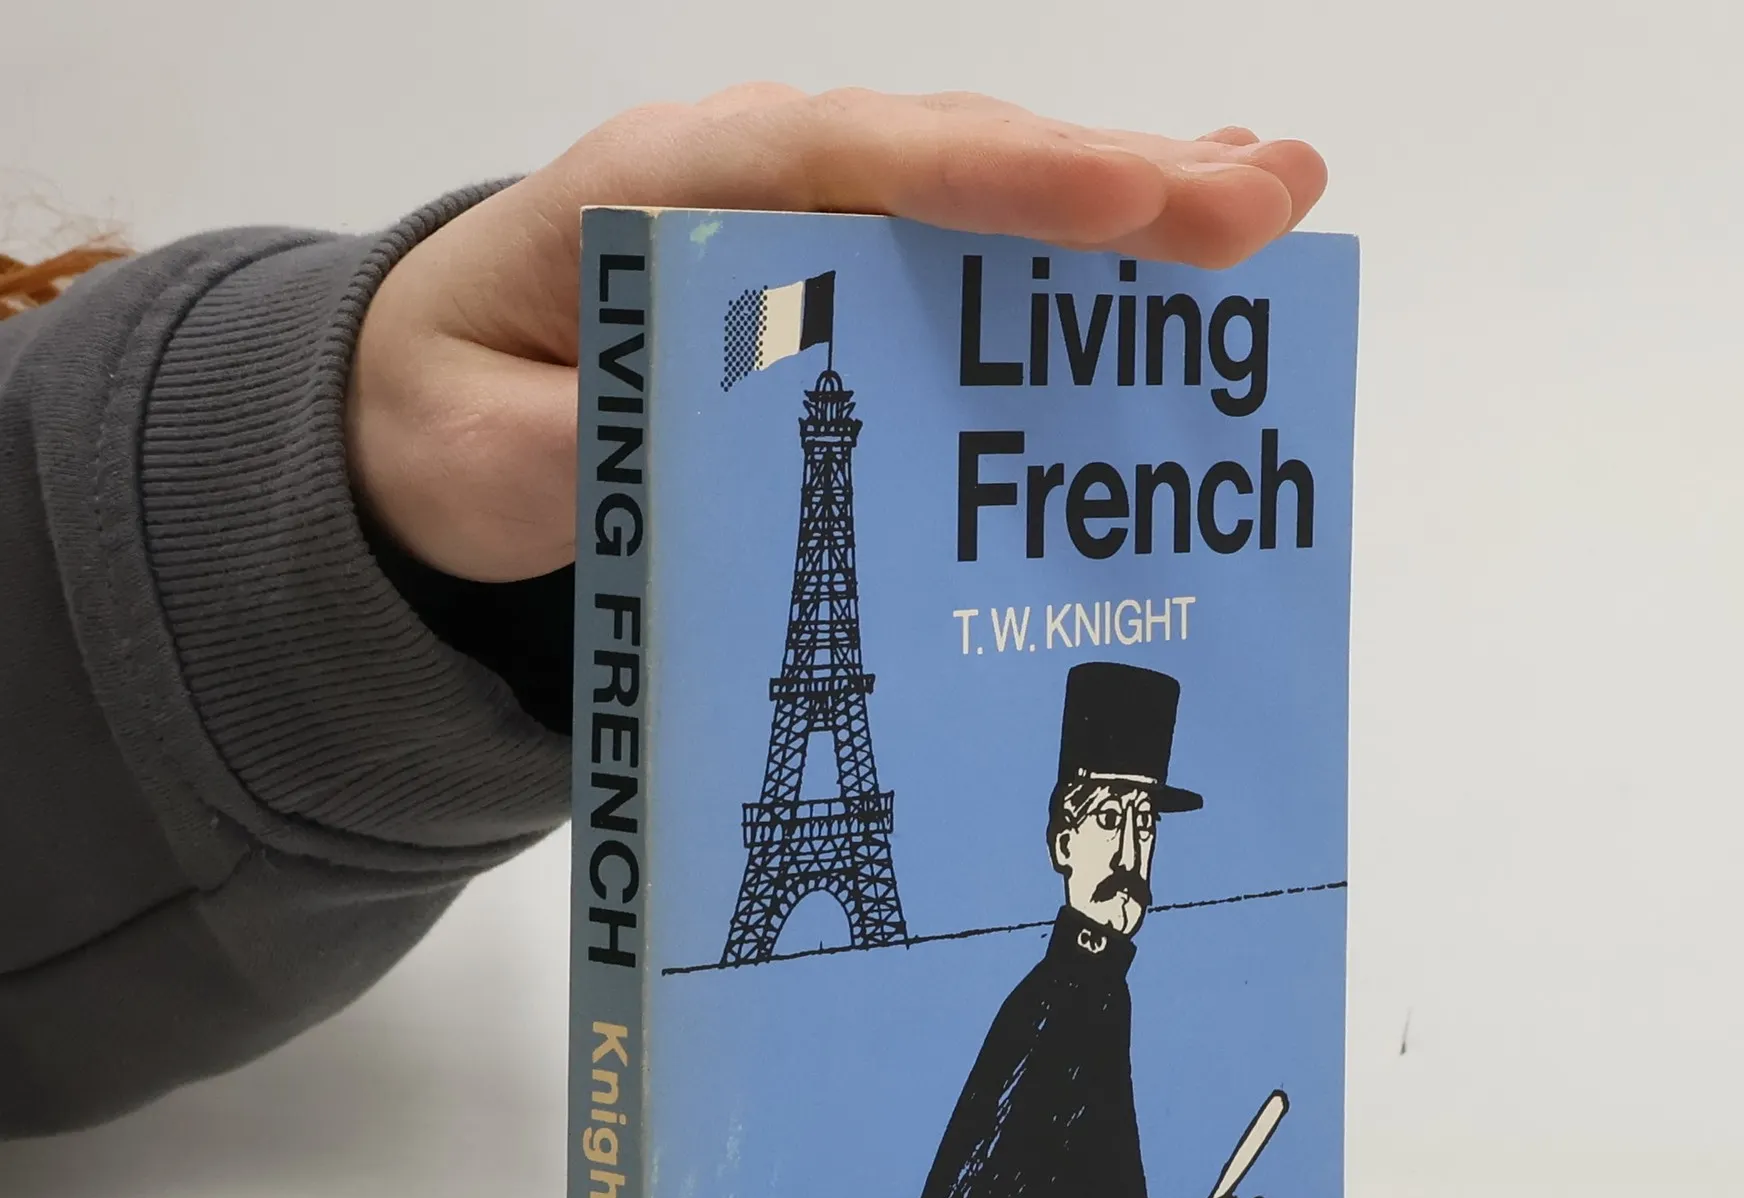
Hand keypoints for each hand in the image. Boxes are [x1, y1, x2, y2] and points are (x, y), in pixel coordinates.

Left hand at [346, 86, 1326, 580]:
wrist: (440, 398)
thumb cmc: (467, 412)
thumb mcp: (497, 453)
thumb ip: (591, 454)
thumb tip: (706, 460)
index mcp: (668, 196)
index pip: (845, 163)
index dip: (987, 177)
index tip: (1118, 194)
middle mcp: (759, 184)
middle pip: (949, 161)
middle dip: (1110, 181)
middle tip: (1263, 200)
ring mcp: (812, 224)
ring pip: (985, 194)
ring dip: (1130, 197)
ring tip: (1275, 199)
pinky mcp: (845, 279)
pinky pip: (973, 250)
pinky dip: (1079, 243)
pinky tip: (1179, 235)